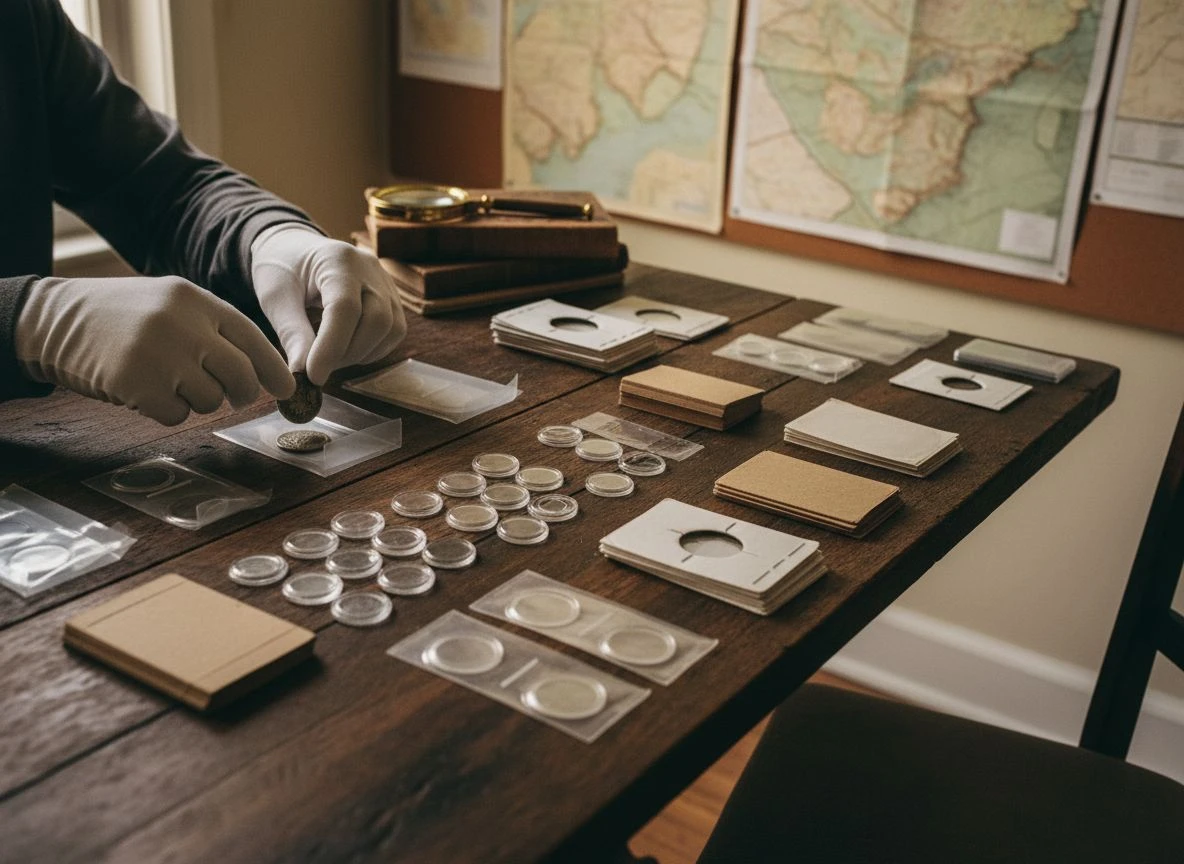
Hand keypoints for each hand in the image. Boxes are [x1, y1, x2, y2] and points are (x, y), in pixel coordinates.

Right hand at [15, 276, 294, 425]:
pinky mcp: (137, 383)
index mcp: (194, 299)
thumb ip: (212, 329)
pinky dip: (166, 411)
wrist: (54, 319)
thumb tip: (263, 373)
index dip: (274, 367)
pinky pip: (176, 414)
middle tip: (236, 397)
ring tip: (166, 380)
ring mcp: (160, 354)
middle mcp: (182, 324)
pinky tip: (144, 390)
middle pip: (240, 375)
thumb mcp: (169, 304)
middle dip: (244, 393)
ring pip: (210, 399)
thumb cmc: (121, 317)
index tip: (288, 389)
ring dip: (196, 400)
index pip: (250, 336)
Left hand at [250, 224, 406, 385]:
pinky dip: (370, 350)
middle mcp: (371, 269)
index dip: (331, 347)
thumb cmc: (282, 270)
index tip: (312, 376)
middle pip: (377, 320)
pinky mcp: (392, 299)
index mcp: (338, 260)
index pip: (345, 308)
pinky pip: (394, 332)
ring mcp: (386, 283)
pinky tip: (344, 348)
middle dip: (347, 353)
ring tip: (328, 355)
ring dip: (360, 354)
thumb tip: (303, 374)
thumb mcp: (276, 298)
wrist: (297, 251)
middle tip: (316, 367)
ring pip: (391, 330)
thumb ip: (292, 333)